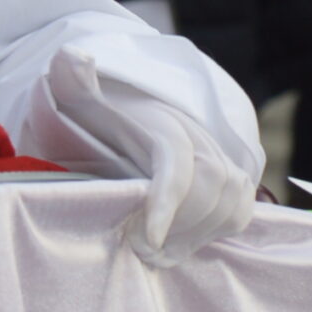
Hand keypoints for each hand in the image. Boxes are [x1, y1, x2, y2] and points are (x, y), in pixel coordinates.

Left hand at [37, 49, 257, 267]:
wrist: (114, 110)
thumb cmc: (89, 116)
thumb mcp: (72, 100)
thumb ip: (69, 81)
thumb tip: (74, 58)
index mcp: (157, 119)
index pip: (176, 158)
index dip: (167, 199)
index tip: (146, 239)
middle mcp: (195, 133)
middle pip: (212, 182)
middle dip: (182, 224)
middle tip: (143, 250)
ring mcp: (216, 153)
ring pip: (233, 197)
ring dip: (198, 234)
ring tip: (157, 252)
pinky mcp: (229, 175)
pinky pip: (241, 206)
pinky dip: (219, 230)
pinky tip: (181, 243)